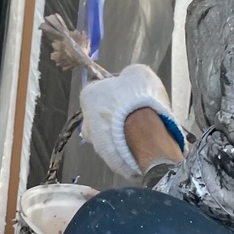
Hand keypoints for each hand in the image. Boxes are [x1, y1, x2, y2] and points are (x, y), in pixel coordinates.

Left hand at [80, 64, 182, 178]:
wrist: (146, 133)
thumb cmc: (138, 99)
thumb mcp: (138, 73)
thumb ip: (129, 75)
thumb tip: (131, 79)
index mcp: (88, 94)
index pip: (98, 87)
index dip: (116, 87)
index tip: (129, 89)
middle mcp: (87, 120)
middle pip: (103, 112)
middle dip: (118, 111)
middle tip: (137, 108)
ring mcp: (97, 143)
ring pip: (111, 133)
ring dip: (124, 130)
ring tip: (144, 126)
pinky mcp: (110, 160)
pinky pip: (121, 149)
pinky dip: (131, 145)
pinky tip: (144, 140)